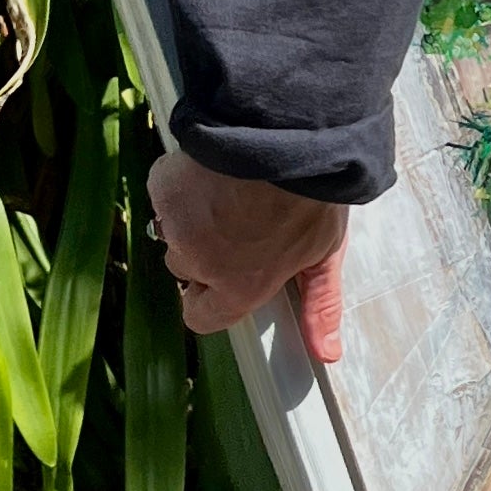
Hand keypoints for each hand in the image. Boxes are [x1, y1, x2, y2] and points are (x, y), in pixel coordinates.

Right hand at [147, 147, 348, 365]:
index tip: (221, 278)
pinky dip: (181, 180)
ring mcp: (178, 226)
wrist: (289, 136)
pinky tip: (212, 167)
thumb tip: (326, 353)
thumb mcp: (324, 252)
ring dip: (191, 213)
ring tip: (228, 188)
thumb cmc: (311, 194)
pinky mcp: (164, 189)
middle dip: (205, 247)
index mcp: (241, 287)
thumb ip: (319, 304)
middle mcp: (202, 264)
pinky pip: (164, 190)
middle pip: (186, 267)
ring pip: (174, 229)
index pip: (202, 318)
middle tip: (237, 218)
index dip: (210, 298)